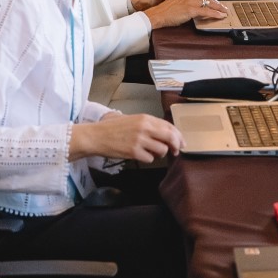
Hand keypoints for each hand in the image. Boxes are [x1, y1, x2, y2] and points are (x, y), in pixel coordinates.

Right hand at [70, 113, 184, 162]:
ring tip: (152, 152)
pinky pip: (150, 159)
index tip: (182, 142)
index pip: (169, 126)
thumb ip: (148, 124)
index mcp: (145, 118)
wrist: (95, 136)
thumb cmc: (112, 128)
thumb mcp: (132, 119)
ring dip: (160, 154)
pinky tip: (140, 155)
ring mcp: (139, 140)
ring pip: (162, 150)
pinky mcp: (133, 152)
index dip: (178, 135)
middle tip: (176, 151)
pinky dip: (148, 159)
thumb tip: (166, 132)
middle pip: (171, 137)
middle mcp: (145, 128)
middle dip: (176, 146)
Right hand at [143, 0, 228, 28]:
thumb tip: (196, 9)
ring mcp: (189, 1)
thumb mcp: (176, 3)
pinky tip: (220, 16)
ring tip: (224, 11)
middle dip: (217, 3)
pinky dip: (215, 13)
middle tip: (224, 7)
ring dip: (218, 8)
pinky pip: (206, 11)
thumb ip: (186, 3)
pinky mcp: (190, 9)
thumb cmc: (165, 12)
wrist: (157, 15)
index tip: (216, 2)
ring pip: (208, 3)